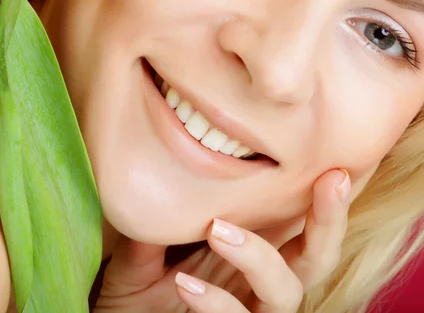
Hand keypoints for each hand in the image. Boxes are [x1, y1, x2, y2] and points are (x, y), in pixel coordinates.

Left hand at [93, 169, 350, 312]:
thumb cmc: (136, 298)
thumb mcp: (139, 257)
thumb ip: (154, 227)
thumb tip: (155, 176)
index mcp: (245, 258)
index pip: (290, 225)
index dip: (317, 199)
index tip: (327, 165)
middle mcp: (256, 288)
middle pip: (313, 259)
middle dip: (327, 221)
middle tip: (328, 180)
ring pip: (285, 292)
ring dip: (258, 256)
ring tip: (217, 229)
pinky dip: (217, 304)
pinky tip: (187, 285)